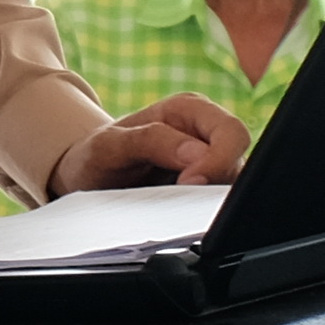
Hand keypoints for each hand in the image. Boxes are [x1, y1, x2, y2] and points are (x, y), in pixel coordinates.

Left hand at [48, 94, 249, 198]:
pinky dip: (203, 211)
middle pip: (239, 160)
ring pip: (234, 185)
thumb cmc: (97, 155)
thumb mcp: (108, 145)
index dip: (218, 160)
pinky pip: (218, 202)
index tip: (189, 183)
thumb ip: (149, 141)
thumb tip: (197, 154)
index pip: (231, 132)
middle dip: (216, 182)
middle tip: (181, 198)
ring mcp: (208, 163)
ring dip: (208, 200)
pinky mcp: (204, 190)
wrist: (85, 178)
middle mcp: (205, 133)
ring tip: (171, 203)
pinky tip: (179, 214)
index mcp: (190, 110)